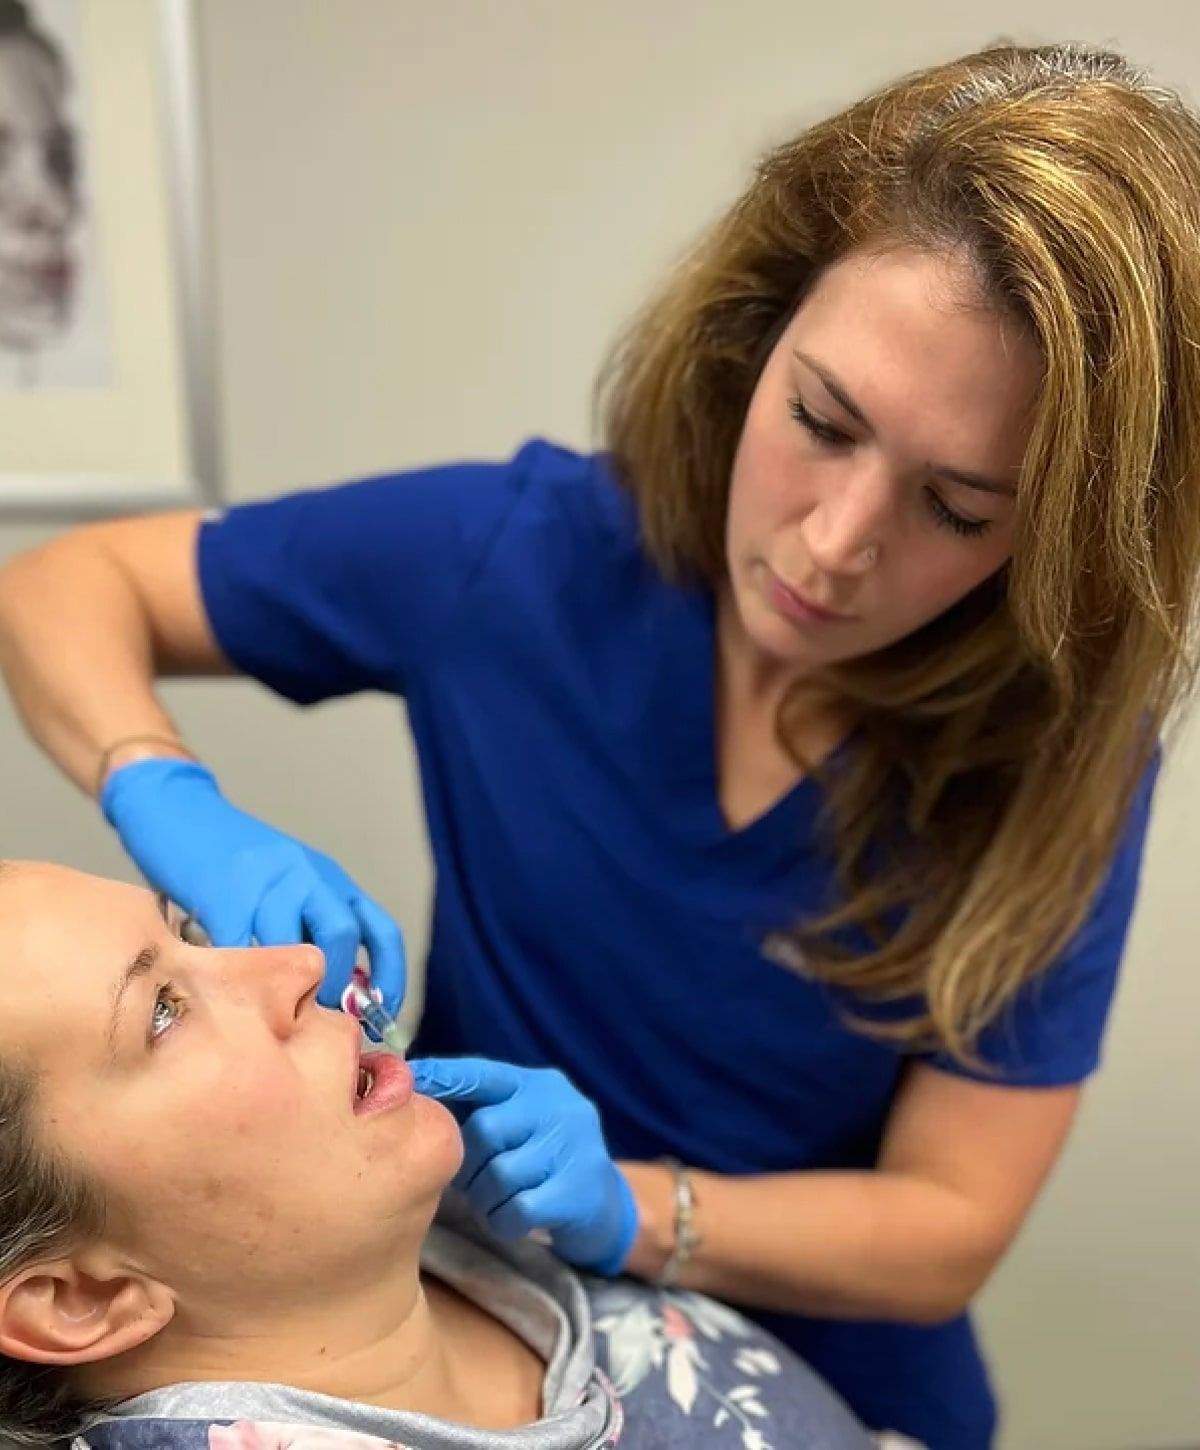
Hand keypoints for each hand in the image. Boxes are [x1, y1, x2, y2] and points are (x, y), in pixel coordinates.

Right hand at [100, 758, 405, 1013]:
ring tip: (270, 1013)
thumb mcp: (286, 887)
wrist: (176, 810)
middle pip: (341, 934)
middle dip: (333, 984)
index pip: (381, 930)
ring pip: (292, 944)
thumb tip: (334, 996)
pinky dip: (239, 978)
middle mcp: (306, 875)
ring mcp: (266, 880)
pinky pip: (240, 948)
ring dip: (286, 986)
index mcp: (330, 879)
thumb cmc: (230, 863)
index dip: (390, 976)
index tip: (380, 1014)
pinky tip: (229, 992)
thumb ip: (308, 929)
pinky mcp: (223, 891)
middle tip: (313, 1016)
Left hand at [413, 1056, 637, 1275]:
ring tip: (493, 1202)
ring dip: (484, 1198)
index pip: (483, 1073)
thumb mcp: (521, 1122)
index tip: (409, 1078)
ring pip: (499, 1174)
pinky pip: (518, 1209)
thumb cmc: (544, 1159)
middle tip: (470, 1181)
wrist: (604, 1205)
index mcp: (537, 1085)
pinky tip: (510, 1219)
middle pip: (485, 1130)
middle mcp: (559, 1107)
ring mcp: (574, 1148)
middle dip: (468, 1164)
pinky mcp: (578, 1192)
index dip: (444, 1077)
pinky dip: (503, 1221)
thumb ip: (480, 1109)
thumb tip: (415, 1103)